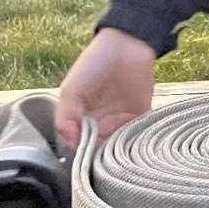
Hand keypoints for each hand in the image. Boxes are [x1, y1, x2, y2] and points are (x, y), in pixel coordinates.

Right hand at [55, 27, 156, 149]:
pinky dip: (137, 143)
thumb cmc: (93, 64)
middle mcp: (101, 124)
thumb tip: (72, 145)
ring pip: (120, 148)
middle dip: (103, 158)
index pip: (80, 148)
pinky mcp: (142, 116)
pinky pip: (140, 136)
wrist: (127, 45)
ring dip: (120, 152)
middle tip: (105, 159)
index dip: (83, 156)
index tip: (87, 162)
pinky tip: (134, 145)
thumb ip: (66, 119)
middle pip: (101, 152)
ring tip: (118, 152)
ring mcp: (122, 121)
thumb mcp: (71, 91)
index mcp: (81, 121)